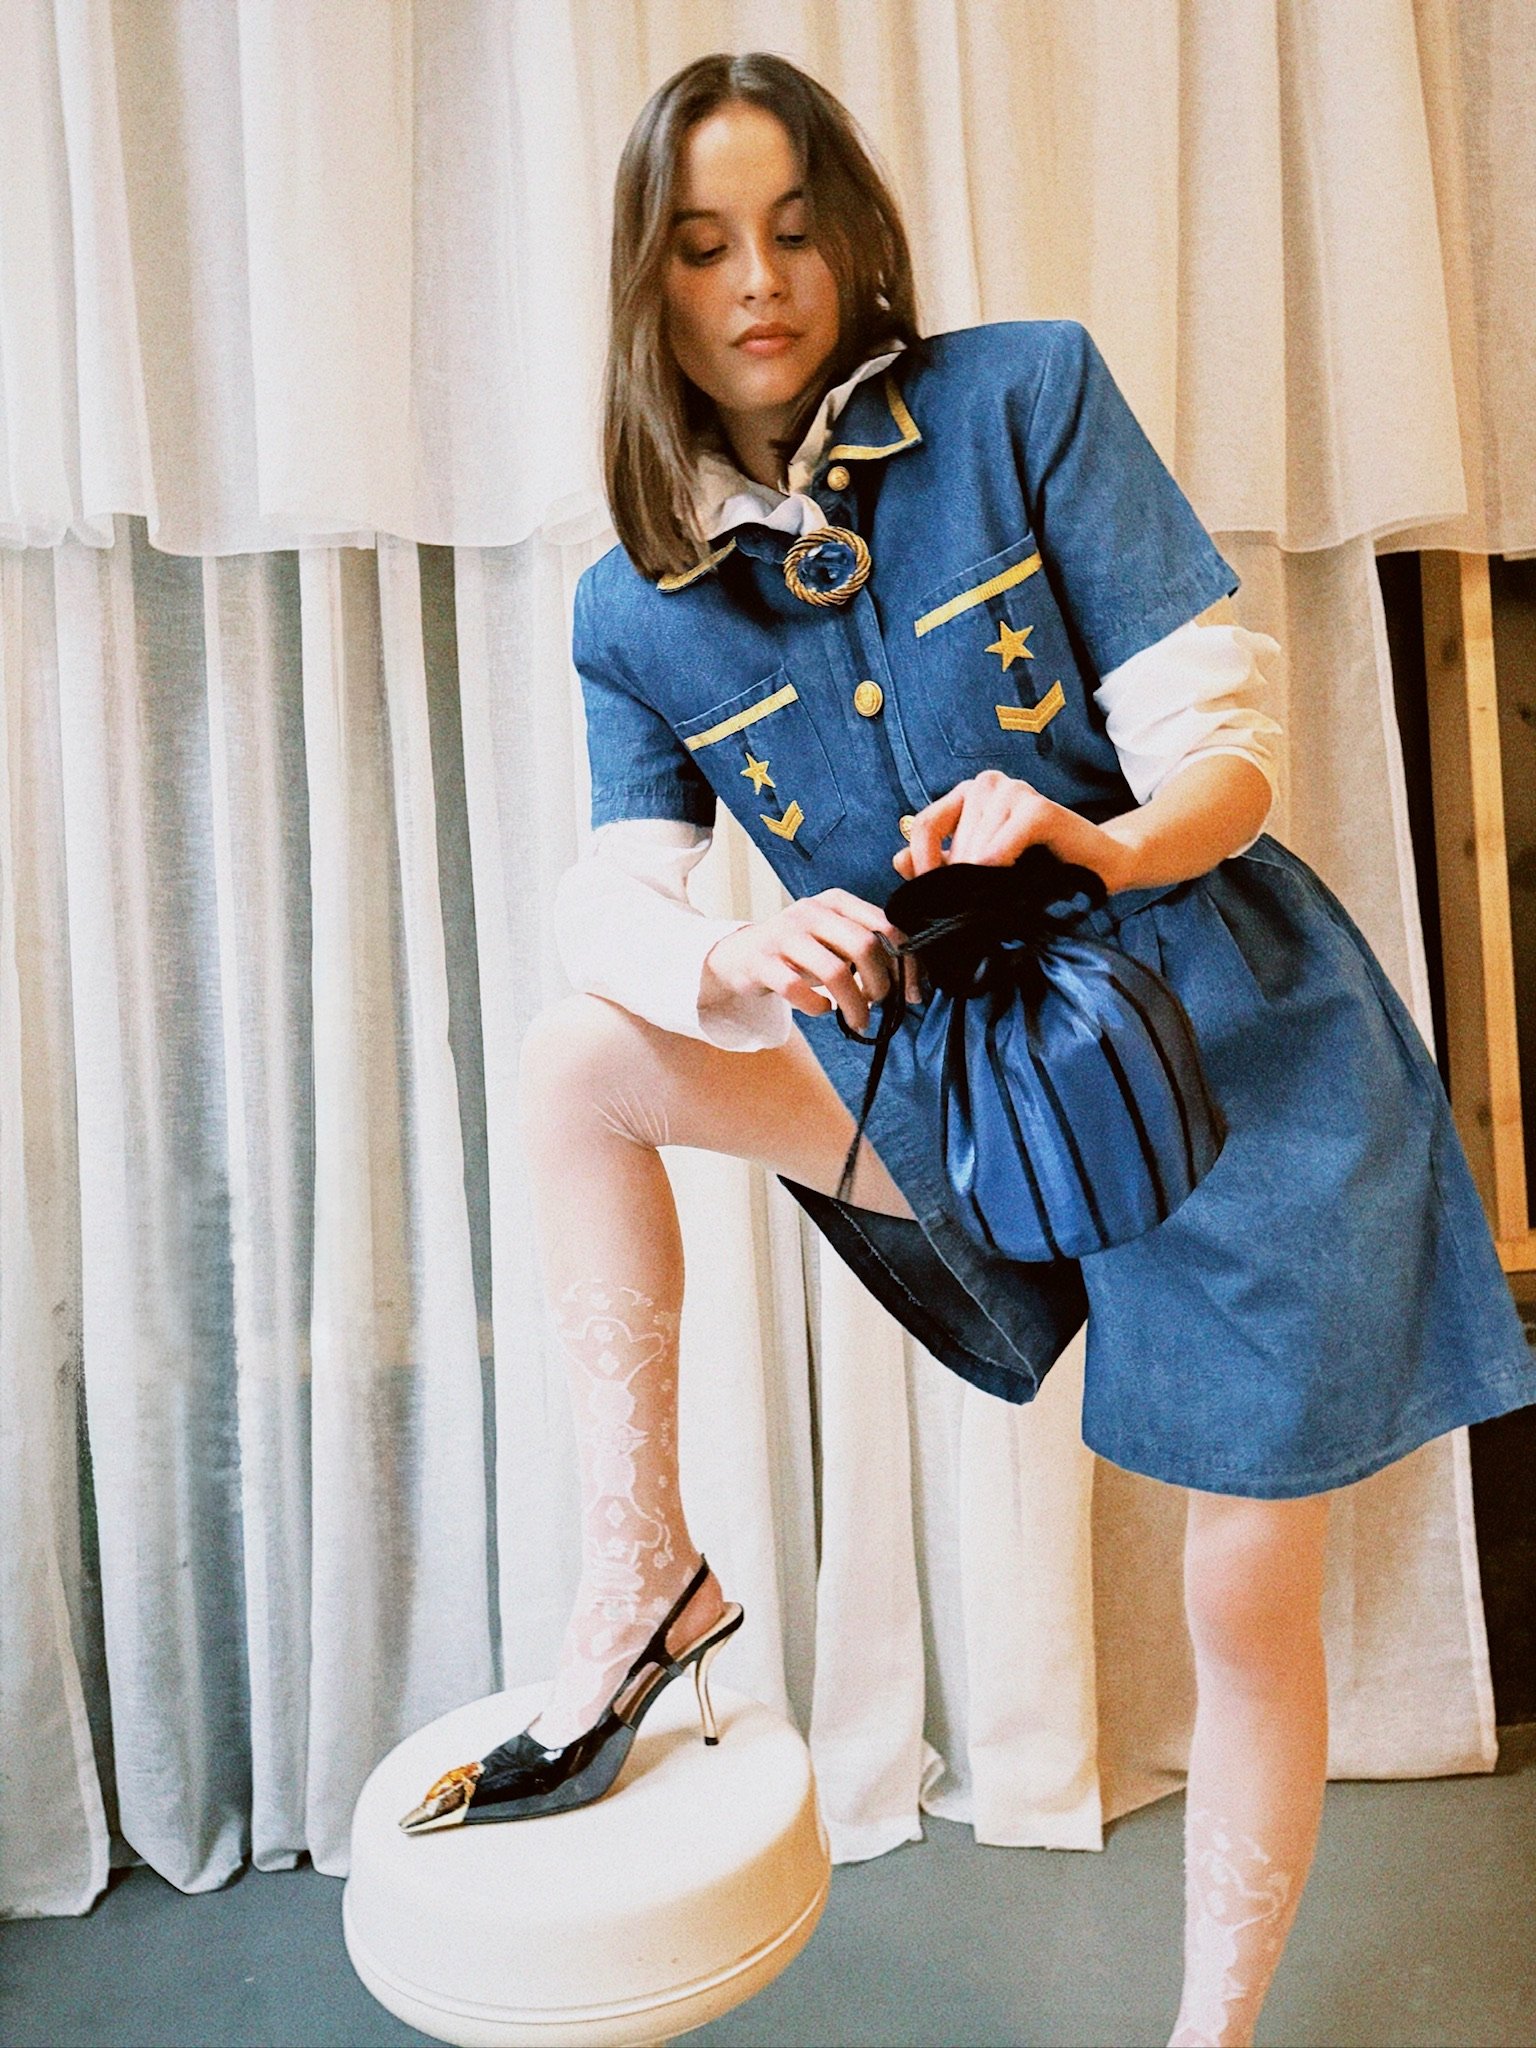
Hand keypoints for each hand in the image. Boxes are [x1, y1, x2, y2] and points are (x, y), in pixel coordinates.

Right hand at [700, 888, 923, 1034]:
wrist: (741, 955)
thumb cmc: (799, 951)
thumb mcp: (833, 937)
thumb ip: (867, 948)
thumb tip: (911, 982)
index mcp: (836, 901)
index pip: (885, 926)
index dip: (906, 963)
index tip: (913, 993)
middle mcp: (811, 911)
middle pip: (864, 946)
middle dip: (881, 983)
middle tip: (880, 1004)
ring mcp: (784, 935)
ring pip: (834, 971)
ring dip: (854, 1004)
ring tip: (859, 1020)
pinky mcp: (762, 961)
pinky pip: (796, 989)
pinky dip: (817, 1006)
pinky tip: (822, 1009)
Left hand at [890, 768, 1131, 886]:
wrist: (1097, 866)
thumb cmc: (1038, 869)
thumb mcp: (980, 871)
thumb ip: (940, 865)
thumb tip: (897, 859)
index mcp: (967, 795)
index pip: (925, 826)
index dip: (924, 865)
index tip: (930, 899)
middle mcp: (987, 785)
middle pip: (952, 840)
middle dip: (960, 880)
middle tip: (972, 908)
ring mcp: (1013, 790)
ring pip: (976, 844)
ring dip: (984, 877)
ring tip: (1001, 895)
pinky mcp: (1038, 807)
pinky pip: (1005, 840)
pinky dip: (1002, 862)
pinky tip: (1007, 876)